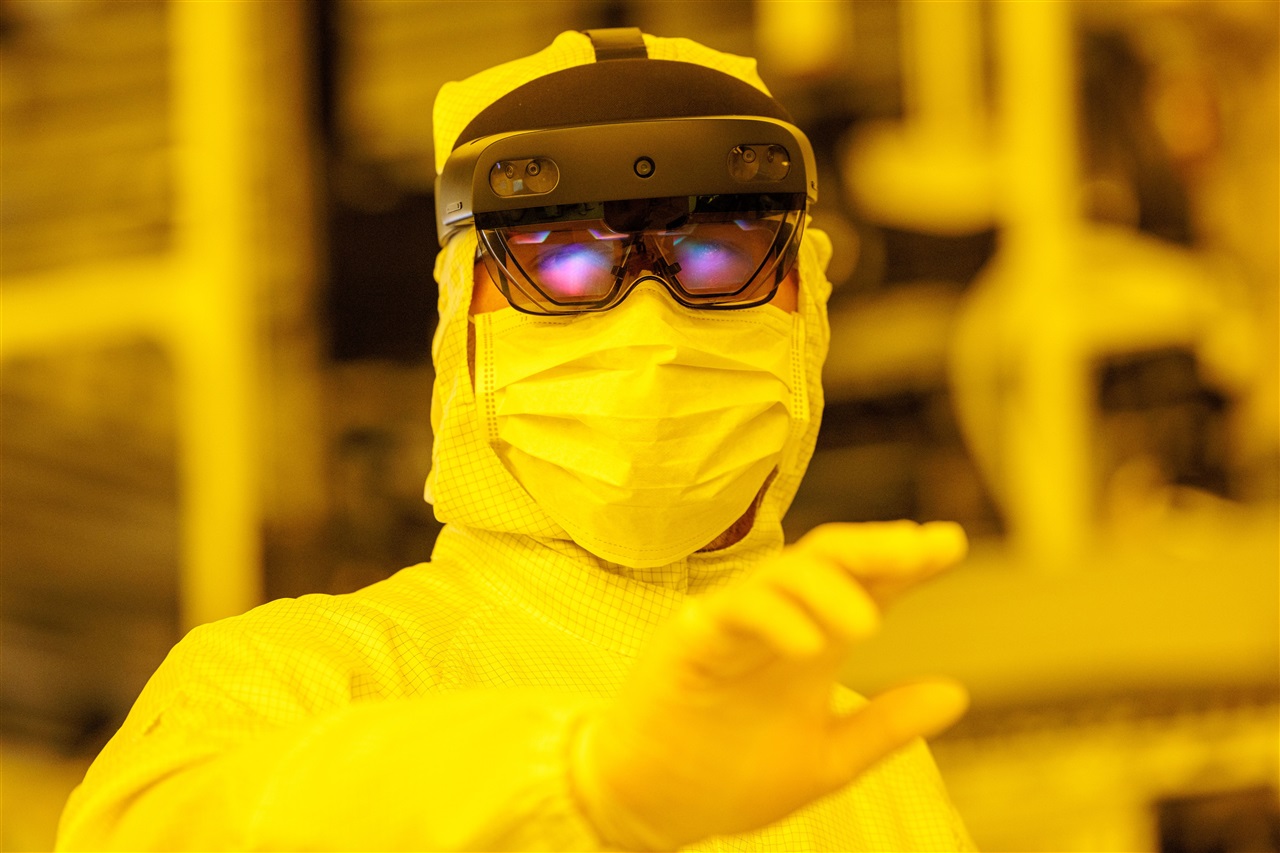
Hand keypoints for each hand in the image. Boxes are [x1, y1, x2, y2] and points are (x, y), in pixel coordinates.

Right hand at [572, 521, 970, 849]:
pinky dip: (774, 619)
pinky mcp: (689, 639)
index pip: (866, 584)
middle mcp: (778, 620)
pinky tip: (809, 647)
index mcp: (815, 640)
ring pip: (782, 573)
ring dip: (829, 587)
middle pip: (828, 558)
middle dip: (877, 547)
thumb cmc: (733, 775)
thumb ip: (887, 726)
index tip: (950, 545)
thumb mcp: (828, 758)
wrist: (656, 806)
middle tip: (924, 549)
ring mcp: (732, 623)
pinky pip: (733, 610)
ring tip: (868, 624)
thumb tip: (957, 694)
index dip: (907, 562)